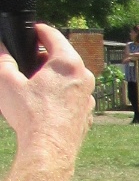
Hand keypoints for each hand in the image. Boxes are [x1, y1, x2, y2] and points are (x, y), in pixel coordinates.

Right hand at [0, 24, 93, 168]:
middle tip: (28, 59)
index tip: (30, 30)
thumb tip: (1, 48)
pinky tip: (45, 102)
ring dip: (54, 75)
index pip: (53, 35)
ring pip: (70, 77)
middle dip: (45, 55)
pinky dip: (61, 93)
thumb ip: (2, 60)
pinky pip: (74, 95)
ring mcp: (89, 96)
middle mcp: (84, 76)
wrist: (49, 150)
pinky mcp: (87, 112)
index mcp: (67, 63)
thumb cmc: (30, 116)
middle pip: (64, 56)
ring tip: (34, 82)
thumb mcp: (6, 82)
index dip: (38, 30)